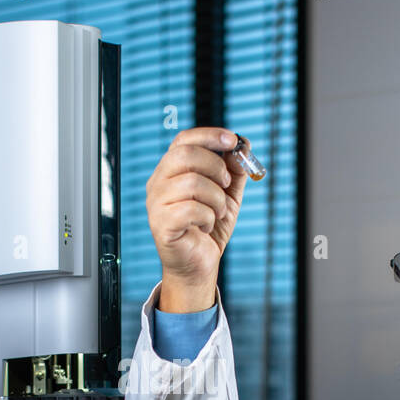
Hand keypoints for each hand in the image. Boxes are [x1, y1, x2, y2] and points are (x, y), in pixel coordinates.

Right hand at [144, 127, 249, 311]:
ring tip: (218, 212)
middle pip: (185, 155)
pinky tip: (207, 226)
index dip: (209, 135)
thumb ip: (234, 170)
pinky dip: (208, 217)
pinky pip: (191, 209)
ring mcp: (156, 204)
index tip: (233, 140)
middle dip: (216, 166)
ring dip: (216, 198)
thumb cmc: (209, 227)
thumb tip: (244, 145)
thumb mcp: (228, 194)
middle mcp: (158, 183)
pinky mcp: (161, 225)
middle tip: (226, 184)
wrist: (199, 264)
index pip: (183, 139)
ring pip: (192, 183)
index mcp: (171, 171)